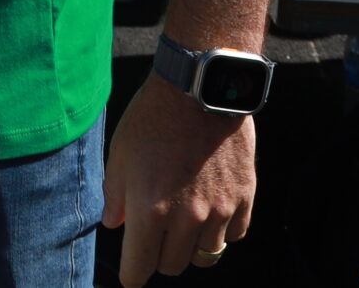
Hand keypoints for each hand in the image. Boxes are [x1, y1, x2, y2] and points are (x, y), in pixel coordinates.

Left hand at [102, 77, 255, 284]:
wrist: (199, 89)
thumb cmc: (152, 118)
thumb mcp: (120, 154)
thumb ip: (114, 196)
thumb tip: (114, 225)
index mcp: (149, 209)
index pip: (140, 268)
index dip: (132, 275)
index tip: (131, 272)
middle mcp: (187, 217)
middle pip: (172, 265)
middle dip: (159, 256)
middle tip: (155, 234)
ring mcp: (219, 210)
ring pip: (205, 255)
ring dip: (191, 244)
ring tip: (184, 220)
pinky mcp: (244, 198)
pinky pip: (234, 235)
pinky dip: (221, 229)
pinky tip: (210, 208)